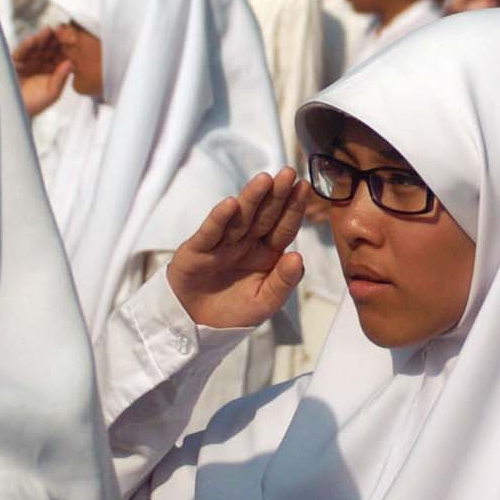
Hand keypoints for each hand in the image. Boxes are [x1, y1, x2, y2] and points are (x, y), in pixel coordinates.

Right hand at [11, 30, 70, 116]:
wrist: (15, 111)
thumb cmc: (34, 104)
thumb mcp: (52, 92)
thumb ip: (61, 77)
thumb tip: (70, 63)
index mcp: (54, 70)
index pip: (60, 55)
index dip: (65, 46)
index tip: (71, 38)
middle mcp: (42, 63)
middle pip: (49, 47)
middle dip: (54, 38)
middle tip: (59, 29)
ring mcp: (29, 61)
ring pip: (36, 47)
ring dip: (42, 38)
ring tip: (47, 31)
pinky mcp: (16, 62)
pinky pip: (21, 52)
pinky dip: (26, 45)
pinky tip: (33, 40)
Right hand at [167, 169, 308, 328]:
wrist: (195, 327)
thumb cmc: (233, 313)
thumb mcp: (264, 302)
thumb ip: (283, 282)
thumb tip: (298, 257)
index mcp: (266, 253)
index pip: (283, 228)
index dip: (294, 208)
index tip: (304, 187)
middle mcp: (246, 243)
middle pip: (264, 215)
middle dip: (276, 194)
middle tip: (288, 172)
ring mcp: (222, 243)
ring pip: (240, 218)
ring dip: (251, 198)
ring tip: (264, 180)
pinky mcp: (198, 250)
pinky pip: (211, 232)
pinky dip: (220, 219)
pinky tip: (230, 205)